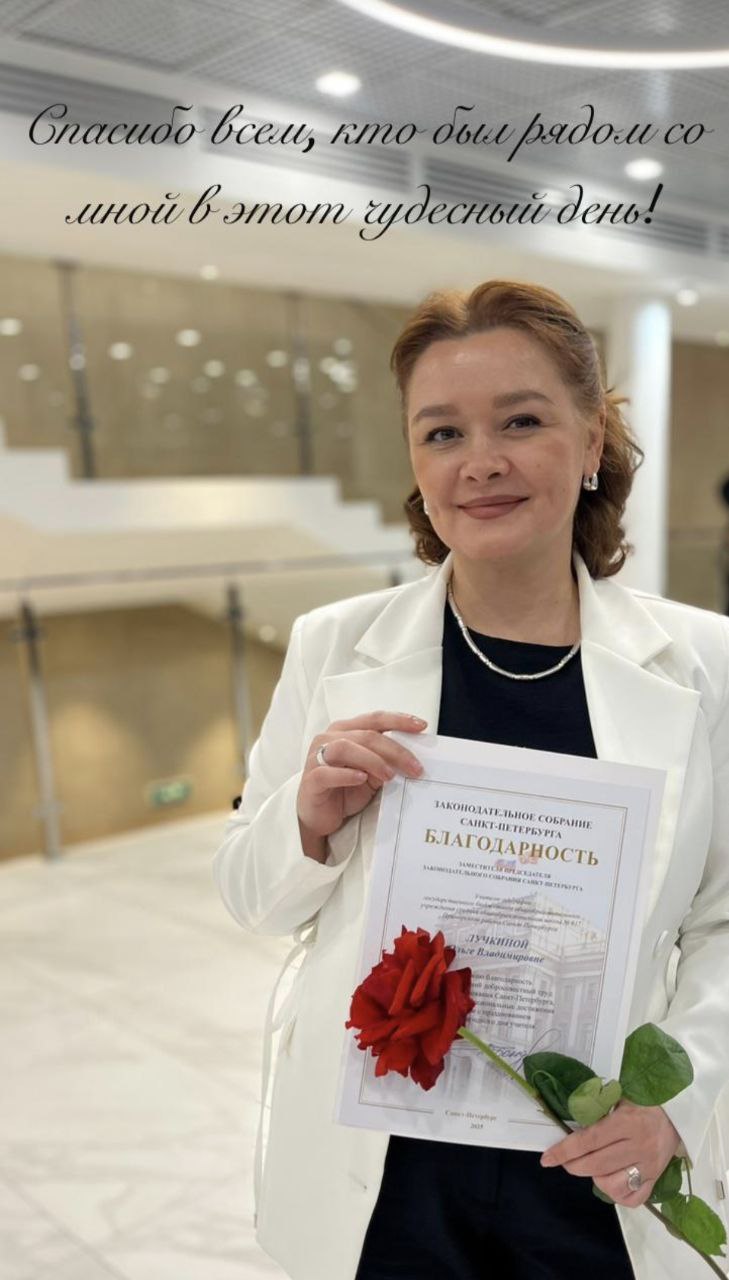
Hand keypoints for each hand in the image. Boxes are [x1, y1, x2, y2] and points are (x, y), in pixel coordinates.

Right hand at [297, 711, 426, 845]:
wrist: (319, 817)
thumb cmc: (346, 790)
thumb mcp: (372, 775)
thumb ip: (386, 762)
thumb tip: (413, 760)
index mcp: (346, 730)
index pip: (375, 719)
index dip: (398, 720)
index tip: (421, 726)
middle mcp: (329, 738)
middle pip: (366, 735)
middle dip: (395, 750)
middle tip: (415, 767)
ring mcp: (317, 757)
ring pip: (345, 748)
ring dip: (372, 760)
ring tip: (390, 776)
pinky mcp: (311, 779)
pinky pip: (327, 772)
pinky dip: (346, 774)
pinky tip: (361, 779)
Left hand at [540, 1100, 680, 1206]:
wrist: (678, 1113)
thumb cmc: (644, 1101)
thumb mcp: (619, 1098)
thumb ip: (596, 1111)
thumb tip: (569, 1126)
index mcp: (627, 1122)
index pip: (588, 1140)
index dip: (564, 1151)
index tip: (547, 1159)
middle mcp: (639, 1146)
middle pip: (597, 1165)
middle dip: (573, 1165)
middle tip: (564, 1161)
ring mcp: (649, 1166)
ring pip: (613, 1186)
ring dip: (595, 1179)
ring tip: (593, 1167)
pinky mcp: (656, 1179)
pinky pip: (632, 1198)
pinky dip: (616, 1194)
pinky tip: (610, 1180)